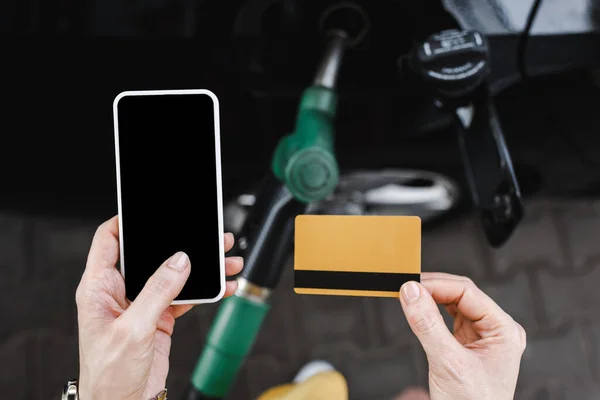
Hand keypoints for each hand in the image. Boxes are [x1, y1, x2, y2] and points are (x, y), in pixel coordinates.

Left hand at [75, 216, 243, 399]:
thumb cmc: (109, 375)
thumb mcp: (132, 329)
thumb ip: (157, 292)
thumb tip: (179, 261)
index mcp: (99, 288)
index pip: (109, 240)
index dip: (126, 221)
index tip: (150, 211)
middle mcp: (120, 292)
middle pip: (151, 254)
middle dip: (180, 243)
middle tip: (207, 236)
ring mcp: (142, 304)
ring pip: (174, 274)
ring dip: (200, 267)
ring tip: (226, 259)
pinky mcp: (160, 317)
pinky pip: (185, 296)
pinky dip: (205, 291)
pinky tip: (223, 286)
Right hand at [399, 273, 525, 399]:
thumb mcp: (447, 363)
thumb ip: (428, 324)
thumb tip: (411, 291)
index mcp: (504, 330)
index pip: (468, 293)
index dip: (437, 285)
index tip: (410, 285)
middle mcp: (497, 330)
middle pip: (461, 295)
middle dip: (432, 290)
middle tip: (406, 289)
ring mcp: (483, 337)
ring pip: (453, 304)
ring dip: (431, 300)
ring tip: (409, 299)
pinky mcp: (468, 344)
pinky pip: (448, 319)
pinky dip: (431, 313)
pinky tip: (419, 312)